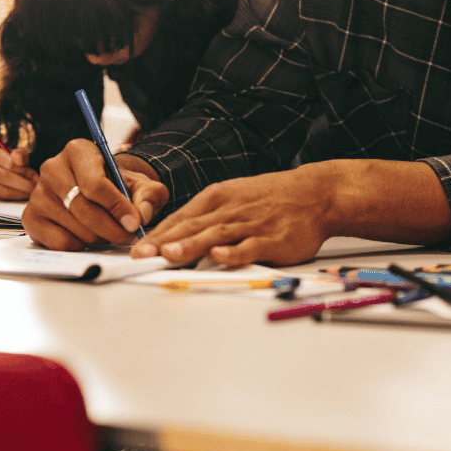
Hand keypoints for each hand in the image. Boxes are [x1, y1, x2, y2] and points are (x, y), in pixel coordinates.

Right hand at [0, 146, 38, 199]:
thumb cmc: (9, 160)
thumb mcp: (16, 153)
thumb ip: (20, 154)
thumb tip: (20, 160)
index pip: (9, 164)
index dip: (24, 171)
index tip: (35, 175)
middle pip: (5, 178)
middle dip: (24, 183)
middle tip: (35, 185)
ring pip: (4, 191)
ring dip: (21, 192)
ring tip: (31, 190)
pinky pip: (4, 198)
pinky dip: (17, 196)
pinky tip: (25, 194)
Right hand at [22, 139, 166, 250]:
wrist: (97, 191)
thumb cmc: (117, 184)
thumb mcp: (140, 184)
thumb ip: (149, 195)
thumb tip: (142, 214)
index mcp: (77, 151)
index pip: (95, 184)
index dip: (117, 208)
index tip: (134, 224)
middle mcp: (52, 168)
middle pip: (83, 208)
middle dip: (111, 228)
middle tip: (127, 236)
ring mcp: (37, 193)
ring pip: (74, 228)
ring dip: (98, 237)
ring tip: (108, 231)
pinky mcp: (31, 217)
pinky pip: (59, 242)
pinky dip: (79, 245)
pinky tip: (87, 236)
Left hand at [130, 170, 328, 265]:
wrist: (314, 194)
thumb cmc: (270, 199)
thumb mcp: (233, 198)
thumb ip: (206, 217)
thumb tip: (176, 236)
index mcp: (217, 198)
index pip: (181, 218)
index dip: (157, 234)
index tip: (136, 248)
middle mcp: (230, 209)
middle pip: (192, 227)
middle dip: (163, 242)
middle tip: (140, 255)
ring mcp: (251, 224)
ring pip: (216, 234)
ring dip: (191, 245)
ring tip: (169, 255)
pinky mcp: (272, 239)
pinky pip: (251, 245)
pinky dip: (235, 251)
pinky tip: (220, 256)